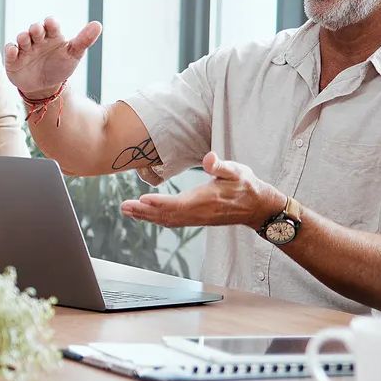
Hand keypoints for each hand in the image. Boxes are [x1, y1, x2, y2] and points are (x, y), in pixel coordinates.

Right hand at [4, 17, 101, 98]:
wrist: (46, 87)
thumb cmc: (60, 67)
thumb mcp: (73, 54)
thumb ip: (84, 40)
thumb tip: (98, 24)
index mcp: (52, 36)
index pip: (51, 25)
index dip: (50, 23)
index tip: (51, 23)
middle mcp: (37, 39)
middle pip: (35, 30)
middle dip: (35, 29)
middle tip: (37, 31)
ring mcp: (25, 49)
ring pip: (22, 38)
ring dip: (23, 37)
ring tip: (26, 40)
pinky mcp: (14, 59)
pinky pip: (10, 51)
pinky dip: (10, 50)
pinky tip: (14, 51)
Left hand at [120, 152, 282, 229]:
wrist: (257, 206)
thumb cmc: (246, 186)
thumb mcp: (237, 171)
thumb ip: (221, 166)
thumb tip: (209, 158)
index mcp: (205, 201)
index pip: (178, 204)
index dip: (159, 203)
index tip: (142, 199)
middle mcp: (197, 213)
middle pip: (166, 215)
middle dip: (143, 211)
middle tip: (124, 207)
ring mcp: (196, 219)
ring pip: (166, 220)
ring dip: (146, 216)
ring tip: (127, 211)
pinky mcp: (195, 220)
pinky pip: (172, 221)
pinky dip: (156, 219)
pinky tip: (146, 215)